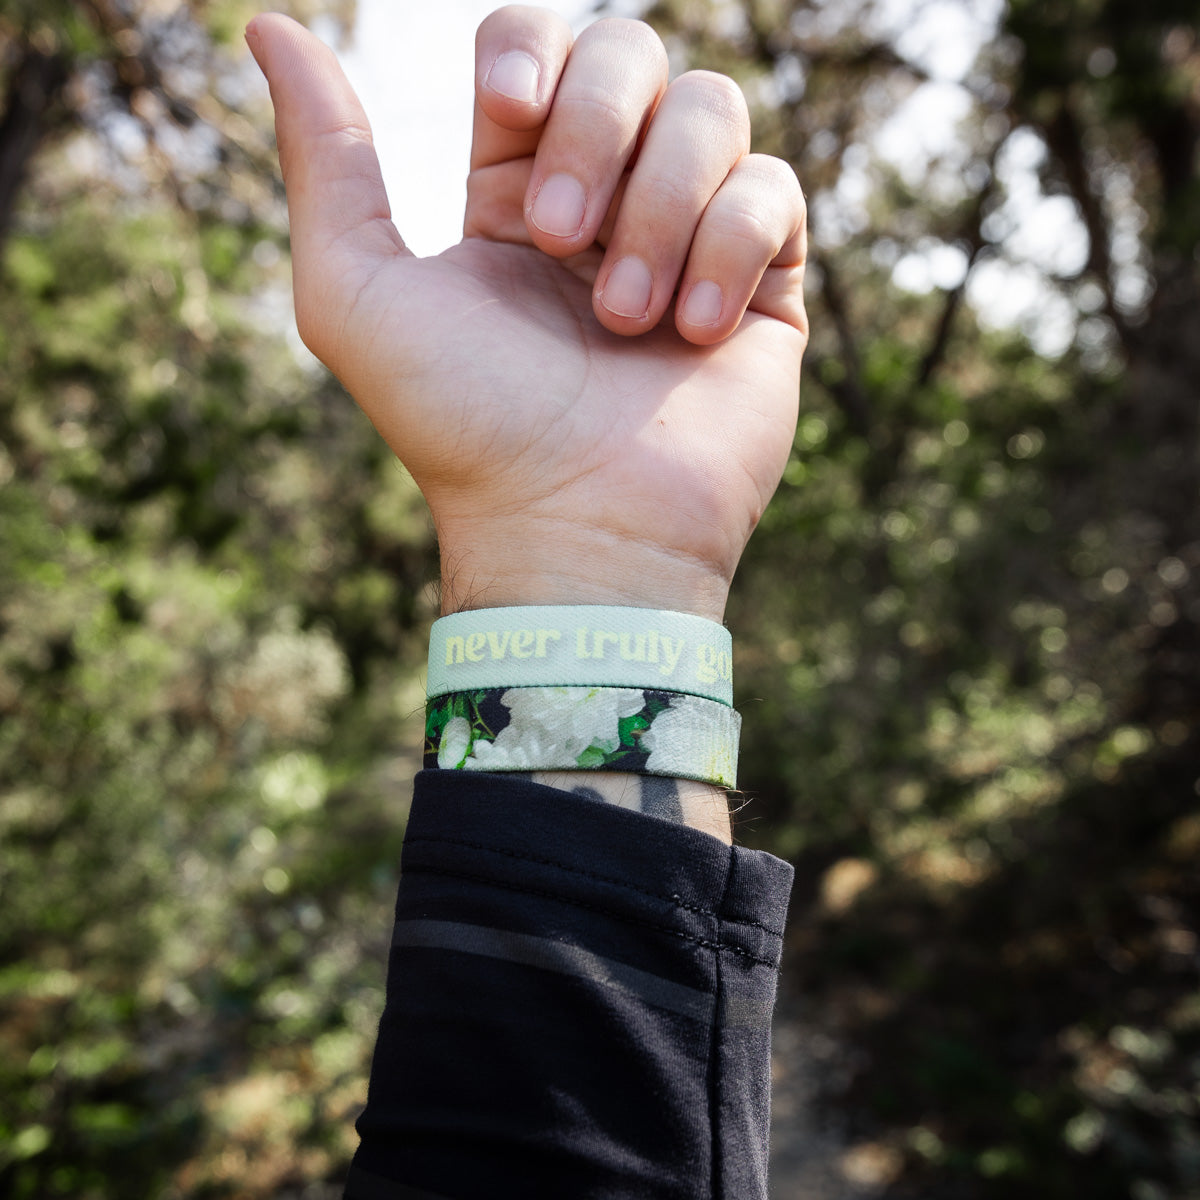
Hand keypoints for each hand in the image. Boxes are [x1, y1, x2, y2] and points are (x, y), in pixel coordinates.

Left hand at [246, 6, 806, 620]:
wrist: (572, 528)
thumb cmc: (461, 424)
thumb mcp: (355, 292)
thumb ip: (323, 159)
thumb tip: (269, 27)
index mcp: (514, 191)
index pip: (537, 43)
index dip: (530, 52)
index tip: (507, 115)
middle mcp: (606, 203)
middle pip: (632, 54)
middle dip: (596, 131)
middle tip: (560, 244)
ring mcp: (689, 240)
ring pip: (713, 112)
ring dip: (661, 207)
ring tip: (625, 320)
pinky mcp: (760, 288)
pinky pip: (774, 190)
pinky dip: (729, 246)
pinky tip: (691, 334)